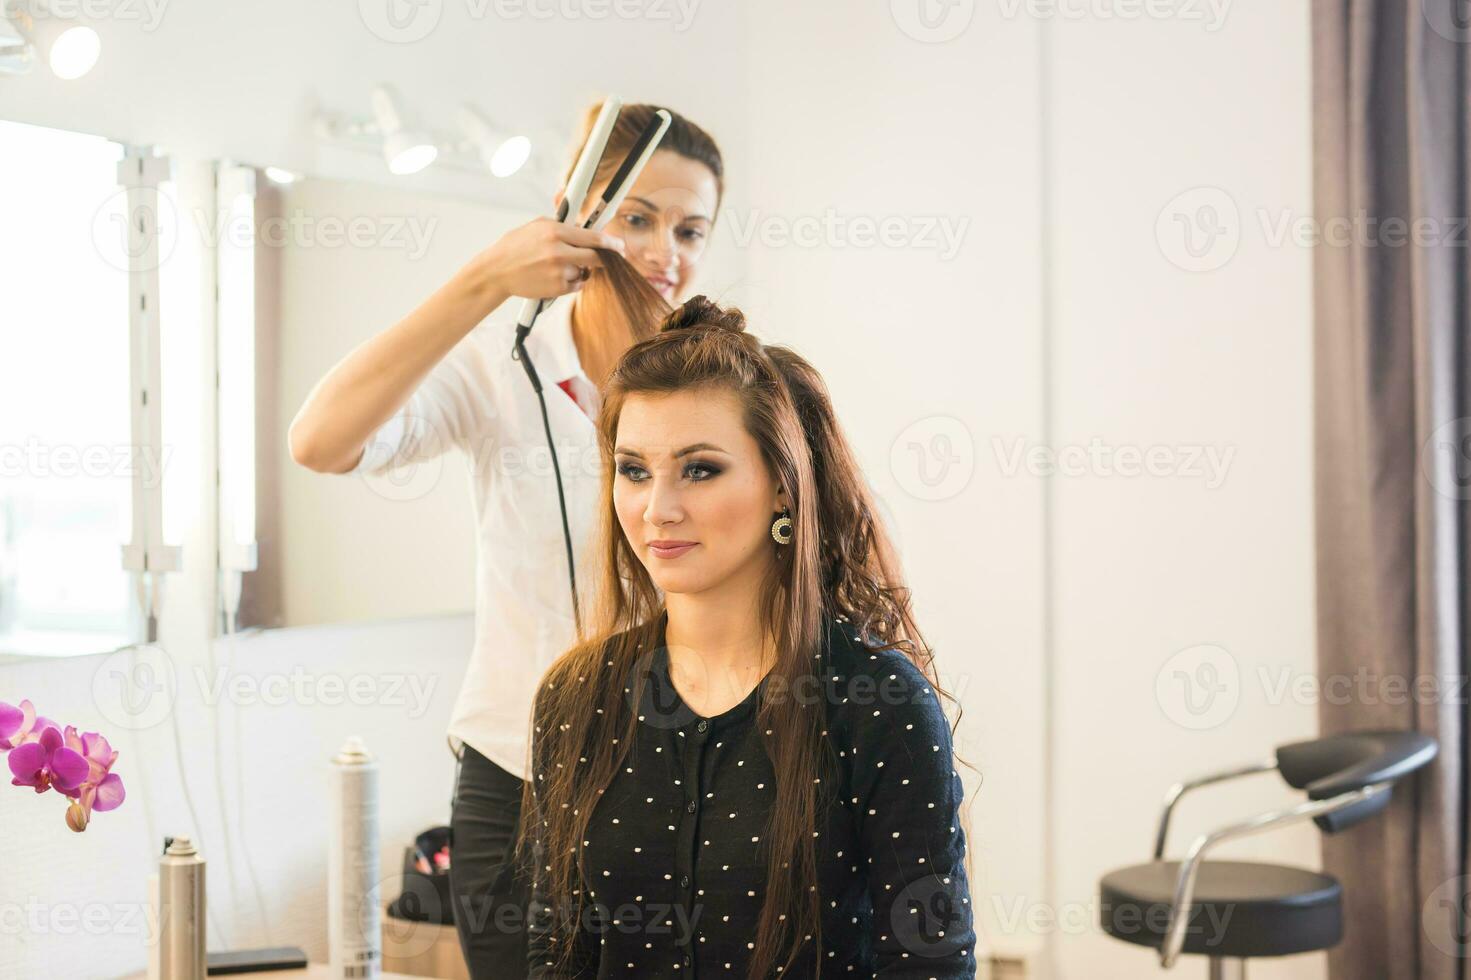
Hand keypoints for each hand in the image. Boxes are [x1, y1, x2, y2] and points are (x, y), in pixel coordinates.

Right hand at [472, 216, 625, 299]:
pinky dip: (572, 281)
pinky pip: (576, 285)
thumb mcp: (538, 225)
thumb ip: (564, 225)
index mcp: (555, 232)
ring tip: (559, 265)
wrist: (497, 271)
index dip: (611, 243)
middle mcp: (559, 252)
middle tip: (609, 259)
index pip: (594, 238)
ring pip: (585, 272)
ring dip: (580, 269)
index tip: (620, 246)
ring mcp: (558, 272)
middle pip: (597, 258)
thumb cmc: (516, 246)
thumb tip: (587, 227)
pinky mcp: (557, 288)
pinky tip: (555, 275)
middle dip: (606, 259)